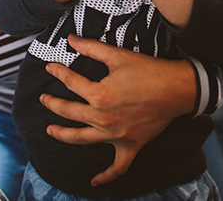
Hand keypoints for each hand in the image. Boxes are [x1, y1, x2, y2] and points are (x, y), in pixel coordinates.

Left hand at [40, 35, 195, 186]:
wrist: (178, 88)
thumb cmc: (148, 70)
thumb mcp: (117, 55)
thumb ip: (91, 47)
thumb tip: (70, 39)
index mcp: (98, 95)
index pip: (70, 82)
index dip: (57, 72)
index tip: (50, 67)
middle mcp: (103, 118)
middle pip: (69, 112)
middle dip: (52, 104)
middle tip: (43, 99)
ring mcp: (116, 135)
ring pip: (82, 139)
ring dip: (63, 135)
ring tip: (50, 131)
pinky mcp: (131, 145)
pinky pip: (117, 167)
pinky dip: (106, 177)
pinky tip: (94, 182)